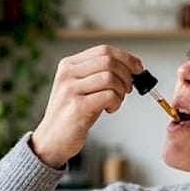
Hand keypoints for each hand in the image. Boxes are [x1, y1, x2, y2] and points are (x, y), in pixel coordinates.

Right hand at [31, 45, 141, 167]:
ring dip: (121, 90)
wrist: (51, 140)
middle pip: (108, 61)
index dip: (126, 58)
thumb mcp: (80, 87)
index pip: (103, 50)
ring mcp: (71, 90)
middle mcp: (68, 74)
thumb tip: (131, 67)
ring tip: (116, 101)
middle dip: (126, 75)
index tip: (138, 68)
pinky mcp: (78, 107)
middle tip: (128, 89)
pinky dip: (116, 102)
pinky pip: (108, 96)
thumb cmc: (70, 115)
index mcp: (68, 65)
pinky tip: (110, 109)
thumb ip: (98, 74)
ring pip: (110, 78)